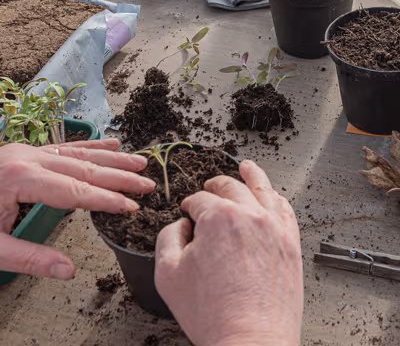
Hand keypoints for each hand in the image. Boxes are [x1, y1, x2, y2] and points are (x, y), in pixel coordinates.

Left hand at [0, 139, 154, 279]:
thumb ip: (29, 258)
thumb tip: (69, 271)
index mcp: (20, 179)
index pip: (76, 191)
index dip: (107, 199)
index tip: (132, 206)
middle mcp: (28, 158)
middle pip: (85, 168)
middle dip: (120, 176)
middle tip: (147, 183)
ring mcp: (29, 151)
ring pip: (80, 153)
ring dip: (113, 157)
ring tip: (140, 161)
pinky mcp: (28, 151)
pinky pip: (67, 146)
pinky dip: (92, 145)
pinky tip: (112, 143)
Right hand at [155, 160, 302, 345]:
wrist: (250, 341)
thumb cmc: (211, 312)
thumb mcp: (167, 273)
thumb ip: (168, 237)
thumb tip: (181, 224)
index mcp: (218, 218)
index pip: (200, 199)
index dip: (190, 204)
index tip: (188, 212)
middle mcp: (249, 215)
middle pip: (230, 187)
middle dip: (215, 185)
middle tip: (209, 188)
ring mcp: (274, 227)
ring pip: (262, 188)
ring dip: (251, 175)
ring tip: (247, 167)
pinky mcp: (290, 243)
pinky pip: (285, 209)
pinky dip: (276, 197)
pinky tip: (272, 195)